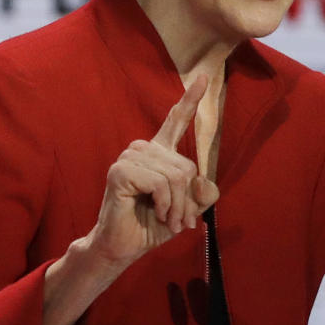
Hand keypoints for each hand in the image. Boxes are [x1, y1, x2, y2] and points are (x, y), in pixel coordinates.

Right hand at [87, 75, 219, 266]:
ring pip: (175, 176)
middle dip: (187, 200)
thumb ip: (202, 195)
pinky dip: (165, 204)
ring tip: (167, 219)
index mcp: (159, 154)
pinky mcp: (121, 171)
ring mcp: (129, 157)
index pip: (176, 121)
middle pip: (187, 166)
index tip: (203, 77)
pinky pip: (160, 183)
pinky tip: (156, 212)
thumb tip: (203, 182)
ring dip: (176, 205)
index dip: (190, 100)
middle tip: (179, 221)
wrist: (123, 246)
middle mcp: (143, 149)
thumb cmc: (152, 226)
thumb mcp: (187, 211)